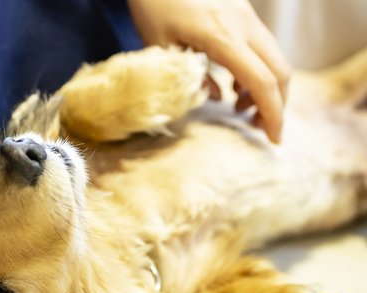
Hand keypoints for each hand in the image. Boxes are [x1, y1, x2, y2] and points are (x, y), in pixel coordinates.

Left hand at [127, 0, 290, 142]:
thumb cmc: (153, 4)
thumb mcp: (161, 46)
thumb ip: (189, 77)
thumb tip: (214, 98)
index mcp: (223, 36)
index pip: (262, 81)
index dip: (272, 113)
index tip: (273, 139)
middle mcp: (244, 24)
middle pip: (279, 70)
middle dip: (276, 104)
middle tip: (258, 129)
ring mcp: (246, 15)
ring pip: (273, 57)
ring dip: (266, 88)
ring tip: (240, 110)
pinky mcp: (241, 12)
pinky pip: (259, 47)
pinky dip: (255, 71)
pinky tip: (234, 87)